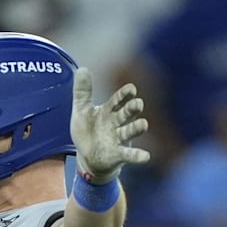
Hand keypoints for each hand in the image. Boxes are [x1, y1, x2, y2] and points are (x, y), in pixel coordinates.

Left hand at [70, 67, 150, 183]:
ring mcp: (118, 139)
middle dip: (133, 108)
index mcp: (108, 111)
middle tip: (138, 104)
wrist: (86, 157)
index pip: (118, 100)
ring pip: (130, 131)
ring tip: (143, 124)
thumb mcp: (81, 111)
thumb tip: (82, 68)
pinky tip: (145, 156)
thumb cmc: (87, 132)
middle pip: (127, 113)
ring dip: (137, 128)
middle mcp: (116, 123)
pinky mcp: (118, 155)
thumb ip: (82, 92)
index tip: (131, 89)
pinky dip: (137, 155)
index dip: (124, 95)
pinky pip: (129, 154)